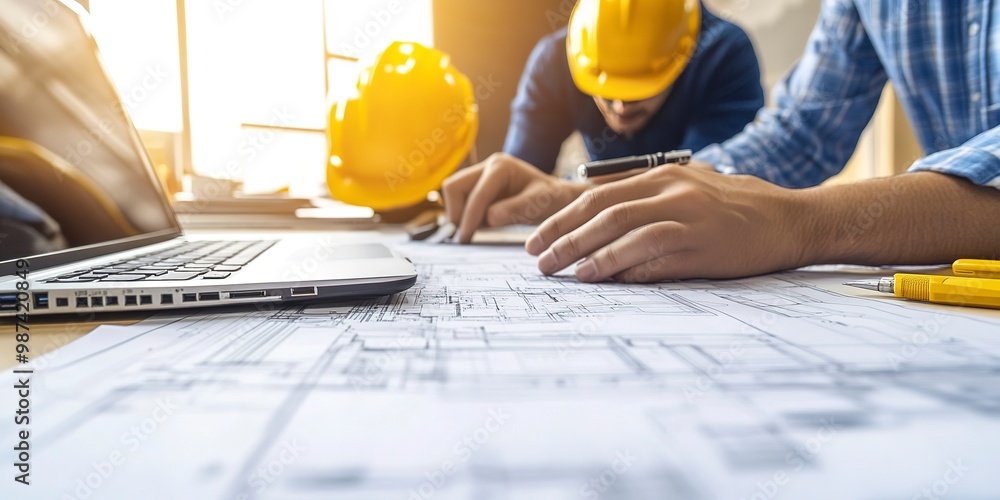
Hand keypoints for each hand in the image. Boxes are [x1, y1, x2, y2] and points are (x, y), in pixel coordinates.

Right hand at [442, 153, 586, 242]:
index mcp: (501, 167)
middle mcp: (487, 166)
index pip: (476, 193)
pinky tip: (482, 225)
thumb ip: (516, 209)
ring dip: (459, 214)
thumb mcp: (539, 205)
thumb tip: (490, 217)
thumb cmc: (550, 200)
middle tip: (468, 235)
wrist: (555, 197)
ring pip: (452, 193)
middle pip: (453, 187)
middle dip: (457, 212)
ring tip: (479, 229)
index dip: (468, 217)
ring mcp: (480, 175)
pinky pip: (460, 201)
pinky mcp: (477, 187)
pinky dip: (465, 216)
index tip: (464, 239)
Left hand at [524, 162, 812, 281]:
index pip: (597, 195)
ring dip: (587, 253)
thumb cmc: (736, 209)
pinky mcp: (704, 243)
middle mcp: (671, 189)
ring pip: (623, 230)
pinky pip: (655, 253)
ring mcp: (688, 215)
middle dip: (563, 236)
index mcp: (662, 175)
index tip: (537, 238)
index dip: (562, 218)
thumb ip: (648, 201)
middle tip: (537, 259)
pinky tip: (604, 278)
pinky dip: (625, 266)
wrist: (791, 219)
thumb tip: (600, 225)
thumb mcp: (689, 190)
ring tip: (562, 272)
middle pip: (602, 211)